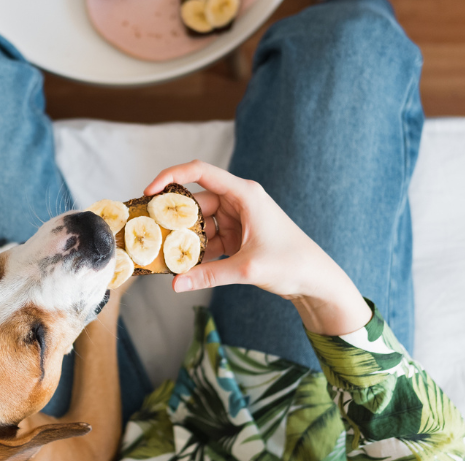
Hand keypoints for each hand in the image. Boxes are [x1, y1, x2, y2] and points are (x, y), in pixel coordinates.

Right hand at [144, 161, 370, 335]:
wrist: (315, 279)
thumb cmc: (291, 263)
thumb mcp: (247, 268)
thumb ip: (209, 275)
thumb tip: (176, 285)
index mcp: (244, 194)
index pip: (200, 172)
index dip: (171, 176)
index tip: (148, 192)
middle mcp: (238, 201)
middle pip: (195, 202)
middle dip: (172, 218)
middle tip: (148, 233)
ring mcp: (236, 219)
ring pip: (199, 224)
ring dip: (183, 239)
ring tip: (162, 254)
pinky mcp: (236, 237)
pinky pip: (207, 239)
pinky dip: (195, 251)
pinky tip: (182, 266)